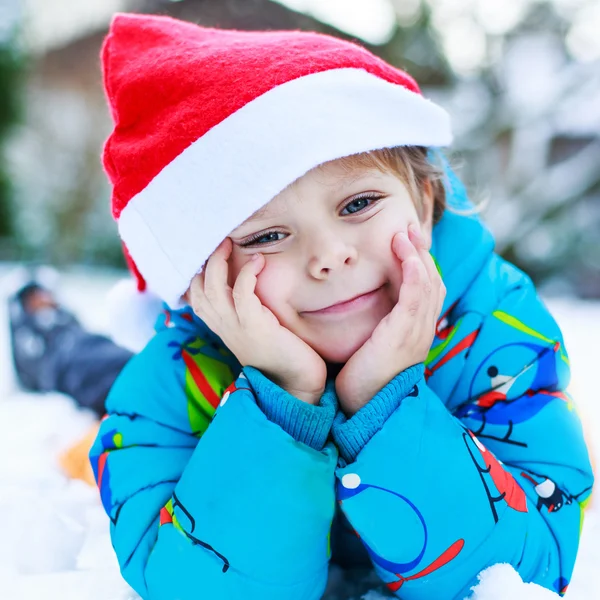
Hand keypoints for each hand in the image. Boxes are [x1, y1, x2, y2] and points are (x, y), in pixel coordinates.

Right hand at [188, 238, 326, 403]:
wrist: (297, 384)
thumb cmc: (283, 355)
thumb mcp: (258, 331)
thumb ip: (248, 313)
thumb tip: (250, 289)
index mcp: (223, 328)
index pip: (195, 298)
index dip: (197, 274)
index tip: (207, 254)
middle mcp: (224, 327)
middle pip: (198, 288)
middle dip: (205, 261)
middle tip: (221, 242)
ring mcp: (237, 328)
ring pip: (213, 287)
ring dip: (219, 261)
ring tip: (230, 243)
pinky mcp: (255, 326)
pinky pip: (242, 293)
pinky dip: (247, 273)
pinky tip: (259, 261)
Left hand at [335, 224, 445, 413]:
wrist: (366, 408)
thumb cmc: (363, 380)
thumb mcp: (372, 346)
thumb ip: (375, 326)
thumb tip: (360, 308)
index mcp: (414, 330)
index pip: (425, 288)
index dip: (419, 263)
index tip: (405, 242)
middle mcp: (421, 329)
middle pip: (432, 280)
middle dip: (421, 252)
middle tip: (408, 229)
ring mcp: (417, 331)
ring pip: (428, 283)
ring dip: (417, 255)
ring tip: (404, 233)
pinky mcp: (405, 334)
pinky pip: (417, 296)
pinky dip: (415, 272)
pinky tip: (408, 254)